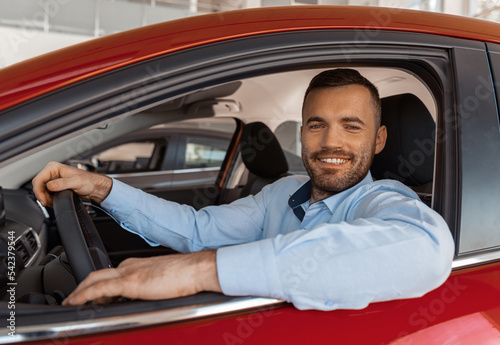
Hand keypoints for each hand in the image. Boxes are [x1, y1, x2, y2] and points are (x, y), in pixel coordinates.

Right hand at [32, 161, 112, 206]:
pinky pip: (46, 194)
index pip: (39, 179)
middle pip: (38, 186)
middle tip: (47, 203)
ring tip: (53, 202)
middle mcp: (52, 173)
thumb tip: (50, 186)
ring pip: (41, 191)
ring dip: (46, 198)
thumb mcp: (75, 182)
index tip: (43, 200)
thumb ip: (62, 183)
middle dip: (42, 195)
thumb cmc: (88, 181)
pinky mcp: (55, 187)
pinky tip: (54, 201)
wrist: (93, 187)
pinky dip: (49, 199)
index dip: (39, 191)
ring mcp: (53, 180)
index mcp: (54, 168)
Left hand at [62, 250, 221, 305]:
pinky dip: (84, 295)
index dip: (95, 284)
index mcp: (138, 265)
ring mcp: (130, 272)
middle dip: (81, 287)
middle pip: (97, 274)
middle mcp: (131, 266)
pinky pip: (99, 289)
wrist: (197, 269)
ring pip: (94, 280)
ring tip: (71, 304)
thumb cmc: (187, 275)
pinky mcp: (131, 282)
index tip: (90, 296)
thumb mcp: (163, 280)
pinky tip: (77, 303)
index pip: (110, 274)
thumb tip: (144, 298)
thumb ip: (150, 286)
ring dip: (79, 292)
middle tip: (72, 299)